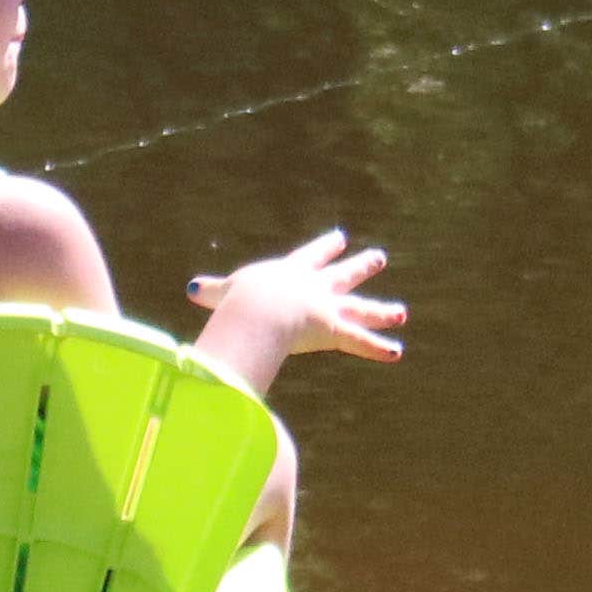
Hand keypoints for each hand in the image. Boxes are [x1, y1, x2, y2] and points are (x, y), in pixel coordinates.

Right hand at [187, 229, 405, 367]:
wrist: (256, 310)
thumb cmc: (239, 300)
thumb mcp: (224, 293)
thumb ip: (212, 292)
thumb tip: (191, 289)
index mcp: (292, 273)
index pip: (311, 257)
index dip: (325, 248)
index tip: (340, 238)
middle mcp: (315, 287)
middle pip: (343, 276)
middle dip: (361, 267)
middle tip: (378, 257)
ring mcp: (328, 308)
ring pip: (360, 309)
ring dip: (381, 312)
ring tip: (401, 313)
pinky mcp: (334, 330)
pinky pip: (360, 342)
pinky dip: (377, 349)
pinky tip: (396, 352)